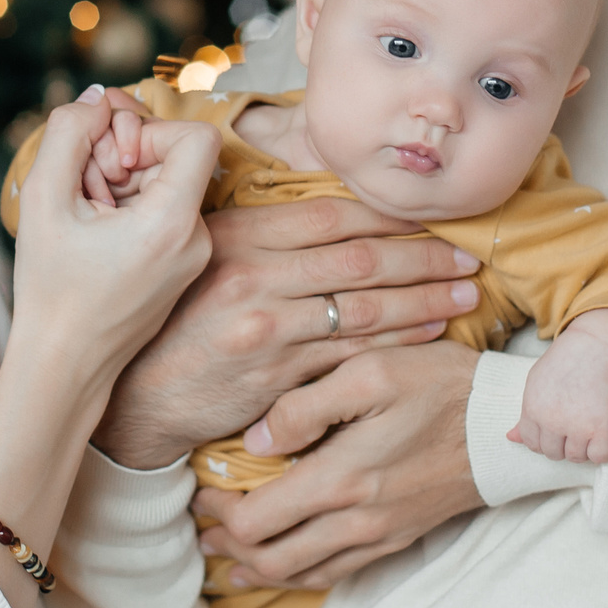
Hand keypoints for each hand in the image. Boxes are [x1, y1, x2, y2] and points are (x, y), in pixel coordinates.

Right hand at [6, 98, 217, 396]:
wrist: (64, 366)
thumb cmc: (51, 290)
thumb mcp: (44, 198)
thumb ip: (69, 133)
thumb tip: (98, 99)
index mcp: (173, 224)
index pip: (197, 136)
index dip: (151, 129)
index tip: (113, 160)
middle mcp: (197, 239)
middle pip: (177, 156)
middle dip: (125, 157)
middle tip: (85, 189)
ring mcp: (194, 255)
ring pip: (167, 182)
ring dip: (123, 182)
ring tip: (85, 216)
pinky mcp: (182, 266)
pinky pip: (164, 211)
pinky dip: (130, 209)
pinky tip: (96, 234)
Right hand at [92, 197, 482, 468]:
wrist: (140, 395)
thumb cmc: (177, 319)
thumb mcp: (204, 257)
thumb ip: (263, 235)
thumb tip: (333, 212)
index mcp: (238, 239)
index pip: (329, 216)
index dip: (387, 215)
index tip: (429, 216)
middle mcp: (255, 280)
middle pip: (359, 260)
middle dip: (422, 257)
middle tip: (468, 256)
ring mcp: (268, 331)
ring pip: (365, 309)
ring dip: (424, 300)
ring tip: (466, 293)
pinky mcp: (278, 378)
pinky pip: (352, 355)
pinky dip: (399, 343)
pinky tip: (431, 335)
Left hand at [192, 342, 483, 589]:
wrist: (510, 425)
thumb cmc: (441, 385)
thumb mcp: (371, 371)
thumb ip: (306, 406)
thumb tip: (257, 440)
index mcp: (342, 478)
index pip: (257, 521)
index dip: (219, 514)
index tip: (202, 491)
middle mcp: (357, 519)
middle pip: (270, 558)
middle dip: (229, 547)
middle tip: (203, 526)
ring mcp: (380, 534)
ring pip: (302, 573)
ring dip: (258, 567)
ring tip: (229, 555)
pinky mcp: (399, 537)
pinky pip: (337, 573)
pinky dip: (300, 574)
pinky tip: (284, 564)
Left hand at [509, 307, 607, 463]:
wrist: (599, 346)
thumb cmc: (567, 363)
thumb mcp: (537, 382)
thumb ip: (527, 412)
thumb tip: (511, 438)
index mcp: (533, 410)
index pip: (532, 443)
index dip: (545, 439)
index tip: (557, 429)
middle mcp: (553, 422)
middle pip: (553, 453)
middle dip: (563, 444)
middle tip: (576, 425)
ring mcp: (578, 427)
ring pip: (576, 457)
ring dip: (583, 448)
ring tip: (590, 426)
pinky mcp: (604, 429)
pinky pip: (600, 457)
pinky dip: (602, 450)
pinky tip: (603, 434)